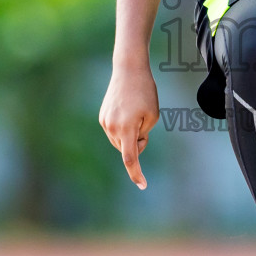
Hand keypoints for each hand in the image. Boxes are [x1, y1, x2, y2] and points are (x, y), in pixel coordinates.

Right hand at [98, 59, 158, 188]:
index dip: (136, 173)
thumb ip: (143, 134)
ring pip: (121, 141)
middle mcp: (112, 127)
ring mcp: (105, 122)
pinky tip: (127, 111)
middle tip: (145, 123)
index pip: (130, 158)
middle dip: (138, 142)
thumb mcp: (153, 115)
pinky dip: (123, 129)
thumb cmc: (145, 91)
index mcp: (127, 128)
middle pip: (128, 148)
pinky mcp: (102, 117)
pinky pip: (115, 132)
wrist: (128, 70)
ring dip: (130, 135)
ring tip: (135, 113)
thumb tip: (130, 144)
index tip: (142, 185)